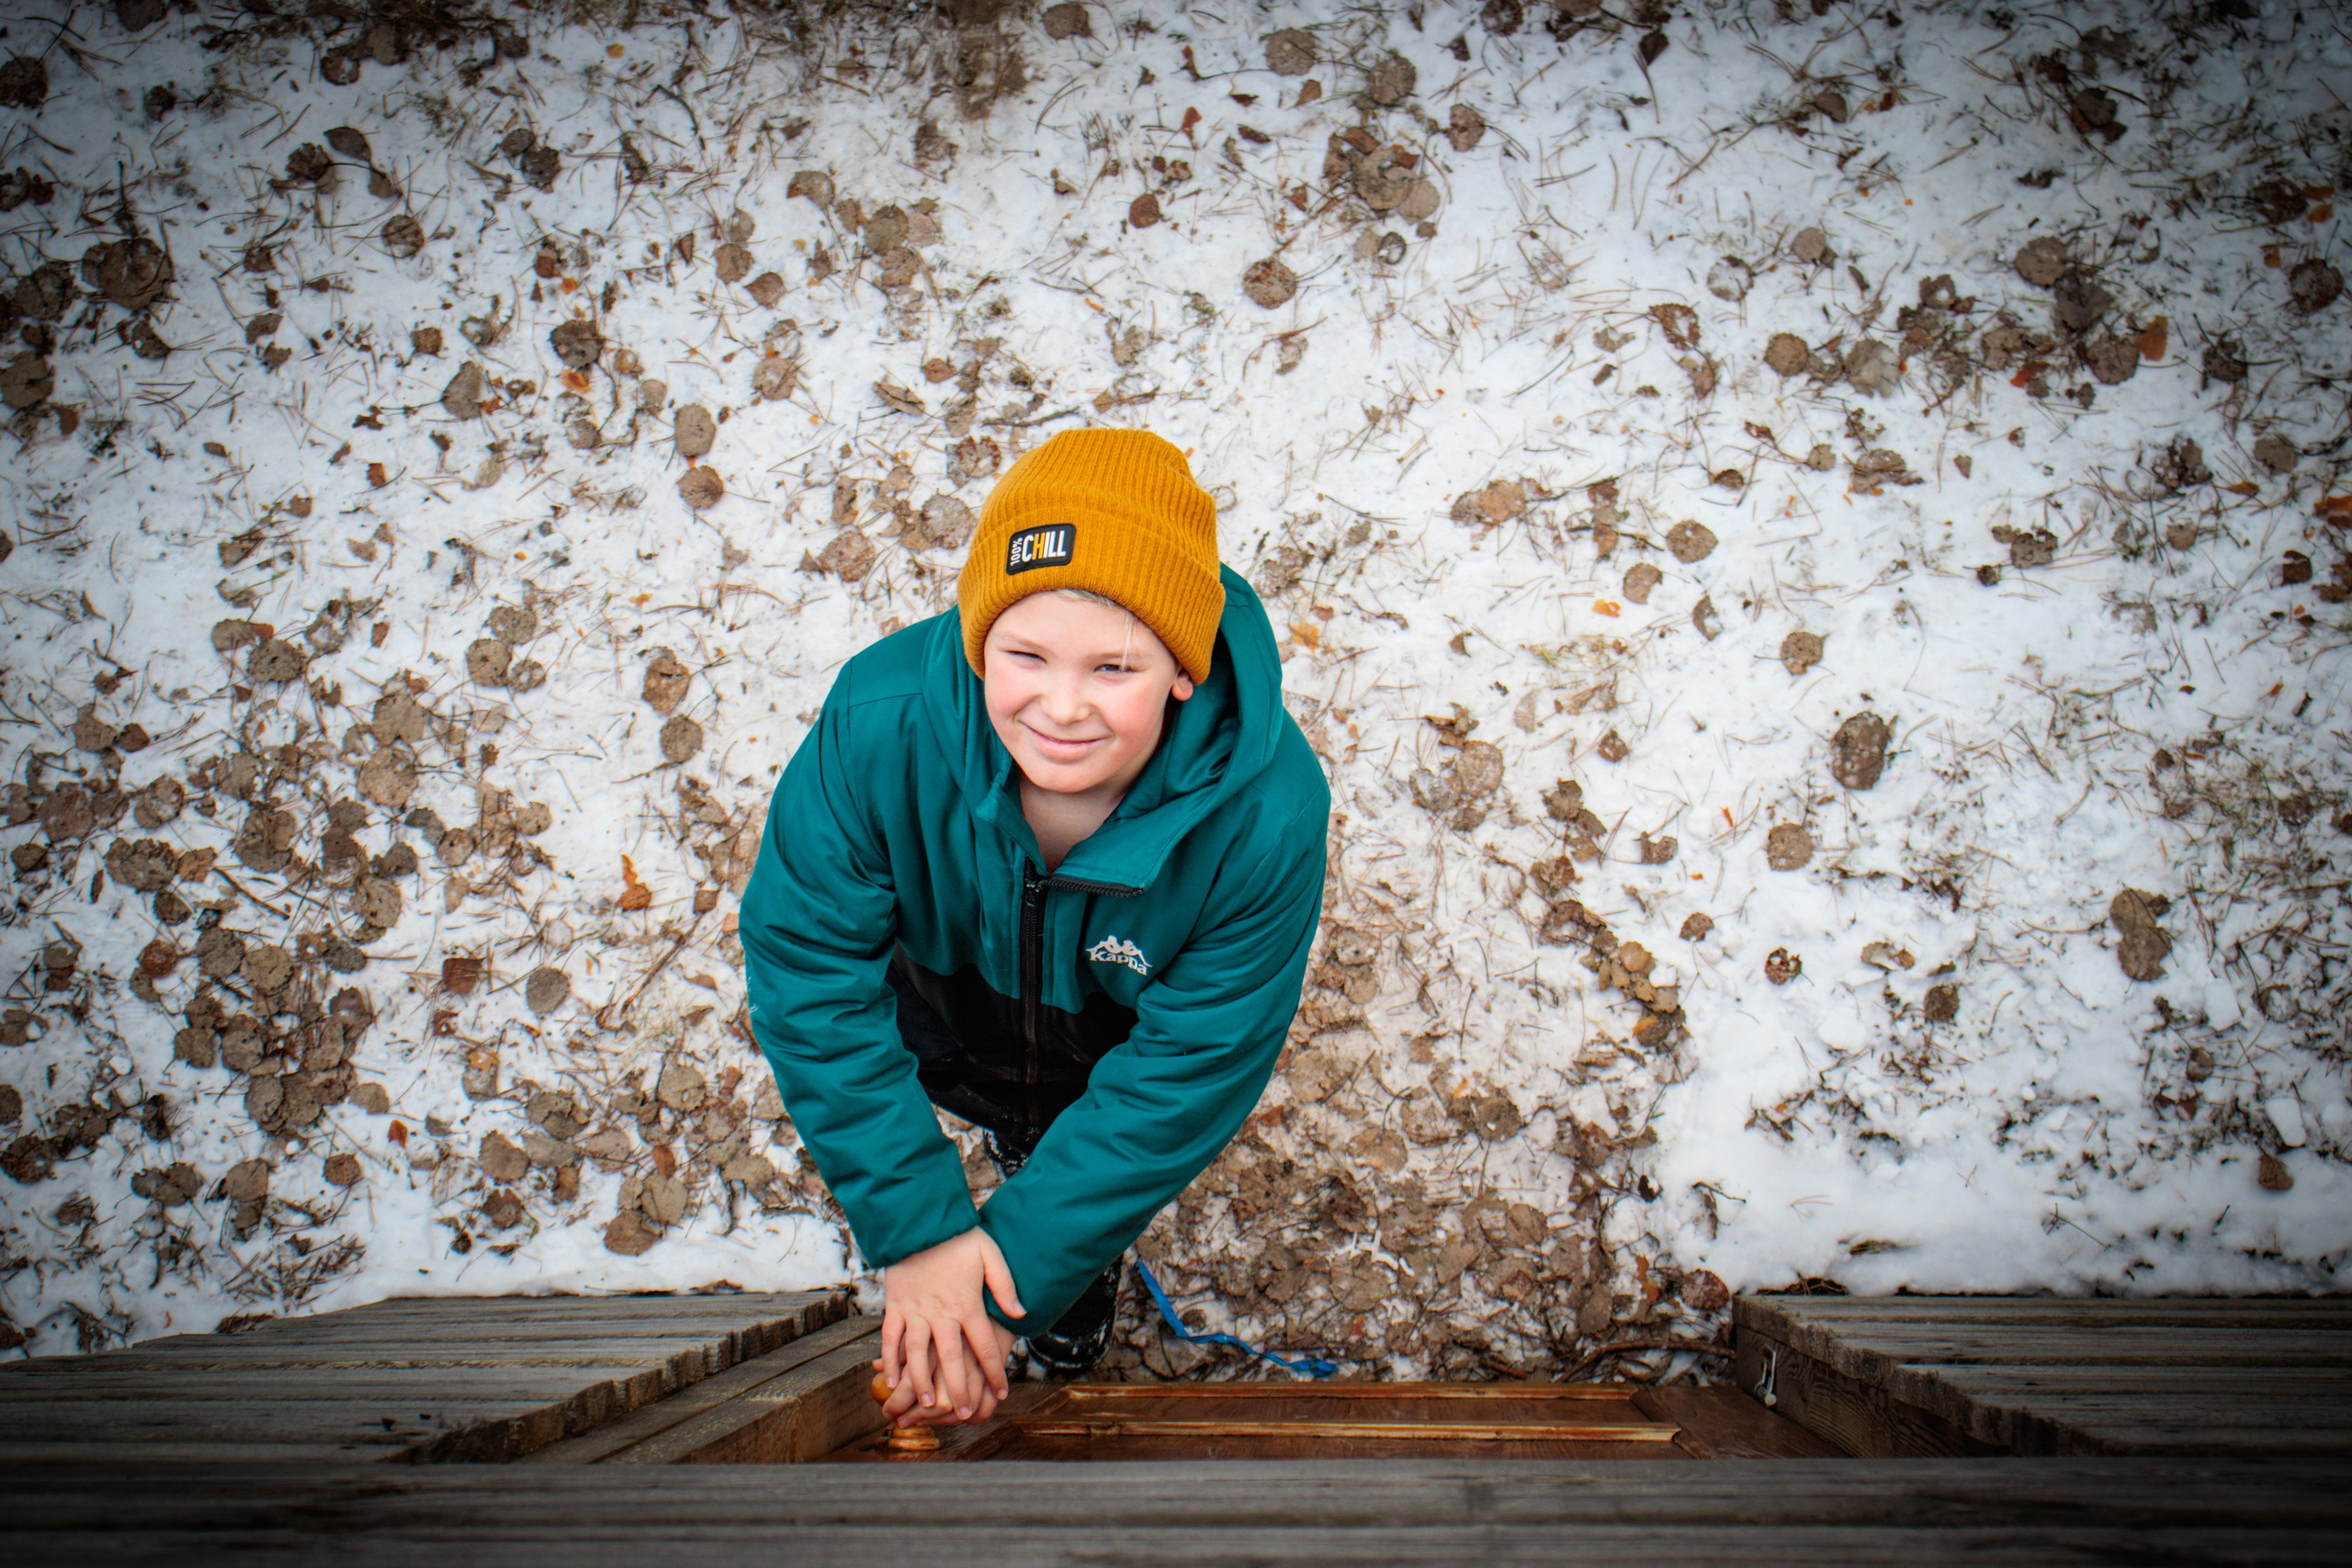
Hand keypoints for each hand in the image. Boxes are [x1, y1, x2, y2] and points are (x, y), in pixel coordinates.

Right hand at [879, 1227, 1022, 1423]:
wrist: (920, 1221)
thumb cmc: (959, 1237)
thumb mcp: (990, 1255)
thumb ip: (1005, 1286)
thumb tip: (1021, 1314)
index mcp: (966, 1303)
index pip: (983, 1345)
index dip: (994, 1371)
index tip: (1001, 1393)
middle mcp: (940, 1312)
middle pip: (950, 1359)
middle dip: (957, 1389)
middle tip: (962, 1413)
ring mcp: (915, 1310)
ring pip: (917, 1354)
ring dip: (922, 1382)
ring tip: (928, 1405)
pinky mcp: (895, 1306)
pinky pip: (890, 1338)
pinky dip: (890, 1361)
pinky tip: (892, 1381)